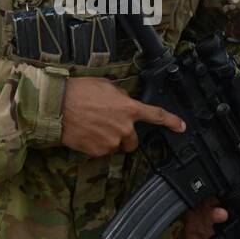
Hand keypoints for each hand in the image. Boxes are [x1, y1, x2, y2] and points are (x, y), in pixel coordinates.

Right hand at [60, 77, 185, 157]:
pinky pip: (101, 151)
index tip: (182, 127)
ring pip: (116, 146)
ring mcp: (111, 142)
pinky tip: (86, 133)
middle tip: (109, 126)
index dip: (172, 122)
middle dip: (125, 136)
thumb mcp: (106, 86)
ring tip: (92, 126)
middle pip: (133, 141)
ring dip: (109, 139)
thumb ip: (121, 96)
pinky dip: (95, 145)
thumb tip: (124, 101)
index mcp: (129, 109)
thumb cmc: (79, 91)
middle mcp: (124, 128)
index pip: (156, 116)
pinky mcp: (98, 152)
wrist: (57, 106)